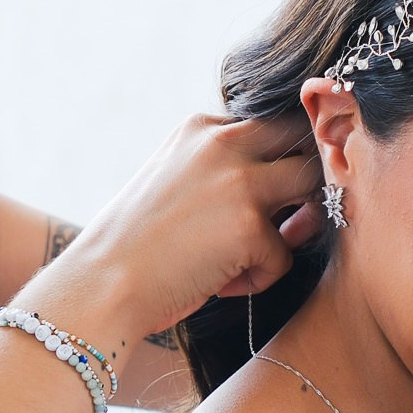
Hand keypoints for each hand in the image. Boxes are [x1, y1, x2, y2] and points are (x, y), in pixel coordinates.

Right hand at [27, 113, 321, 344]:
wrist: (101, 285)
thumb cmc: (135, 246)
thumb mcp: (175, 182)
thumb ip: (223, 173)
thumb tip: (295, 200)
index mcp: (201, 127)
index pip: (270, 127)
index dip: (276, 165)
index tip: (256, 202)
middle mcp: (223, 142)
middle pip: (303, 142)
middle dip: (303, 181)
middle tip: (281, 222)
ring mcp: (240, 182)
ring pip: (312, 188)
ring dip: (296, 225)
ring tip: (250, 255)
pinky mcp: (251, 227)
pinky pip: (285, 254)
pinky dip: (259, 277)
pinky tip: (219, 285)